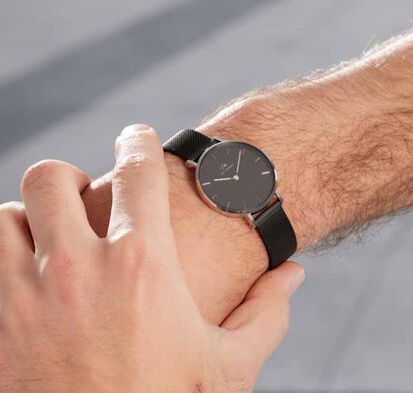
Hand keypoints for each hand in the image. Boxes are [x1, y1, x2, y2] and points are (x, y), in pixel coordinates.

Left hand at [0, 124, 304, 391]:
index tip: (139, 136)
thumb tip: (294, 274)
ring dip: (27, 218)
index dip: (140, 141)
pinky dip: (4, 253)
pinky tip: (27, 275)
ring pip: (5, 216)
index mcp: (143, 266)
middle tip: (85, 197)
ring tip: (52, 237)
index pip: (139, 172)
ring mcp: (26, 298)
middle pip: (52, 178)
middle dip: (68, 178)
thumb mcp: (230, 365)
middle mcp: (78, 270)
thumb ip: (266, 312)